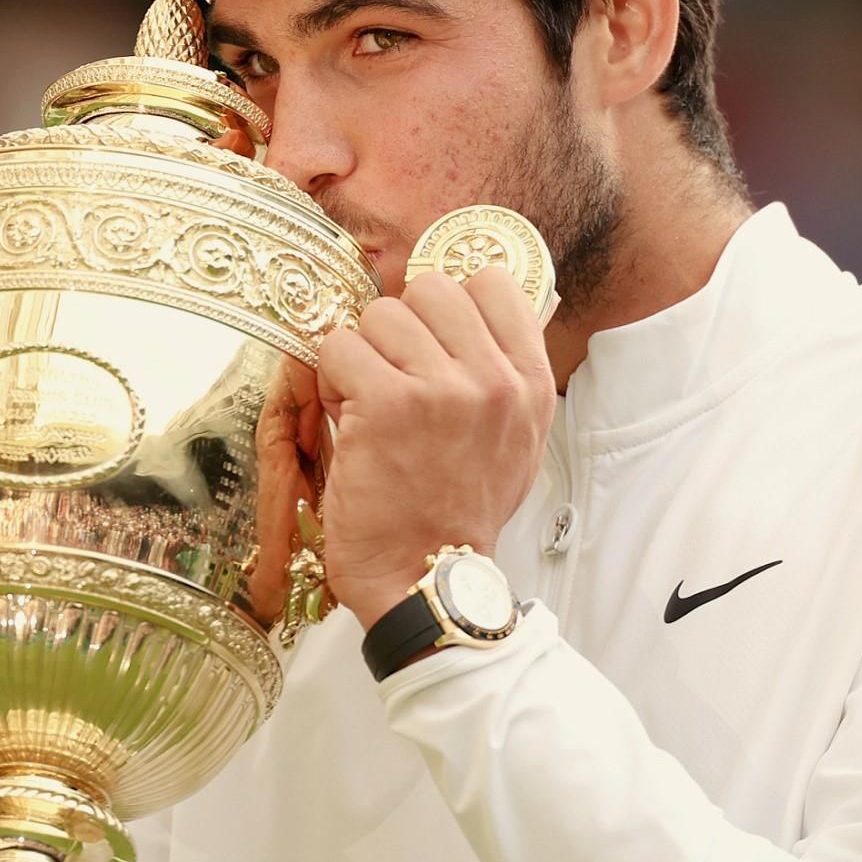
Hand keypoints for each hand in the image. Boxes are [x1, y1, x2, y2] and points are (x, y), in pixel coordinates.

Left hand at [315, 267, 554, 625]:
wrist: (426, 579)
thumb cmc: (459, 513)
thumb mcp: (514, 440)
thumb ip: (502, 373)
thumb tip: (474, 306)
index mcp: (530, 383)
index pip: (493, 282)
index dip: (449, 305)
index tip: (432, 340)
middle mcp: (495, 379)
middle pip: (430, 288)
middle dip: (400, 328)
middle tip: (394, 379)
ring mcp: (442, 387)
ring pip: (379, 315)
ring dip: (363, 357)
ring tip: (370, 408)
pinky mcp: (387, 401)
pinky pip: (339, 347)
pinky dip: (331, 382)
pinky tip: (349, 421)